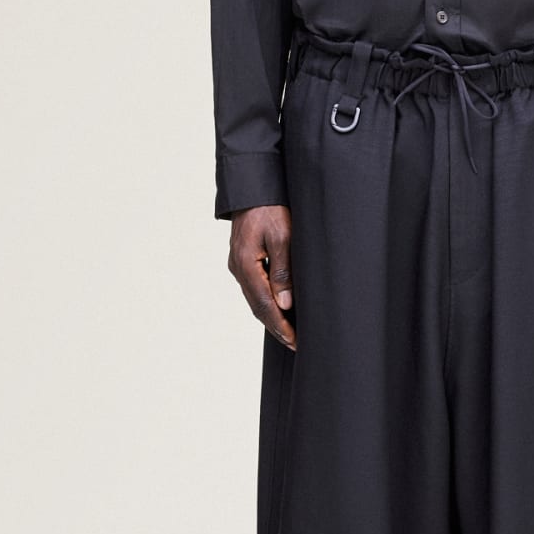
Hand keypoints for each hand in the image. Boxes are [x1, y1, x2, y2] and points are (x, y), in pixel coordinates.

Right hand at [228, 204, 296, 348]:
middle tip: (295, 344)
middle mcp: (238, 268)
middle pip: (257, 307)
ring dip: (271, 318)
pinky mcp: (242, 261)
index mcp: (246, 264)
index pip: (265, 305)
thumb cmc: (270, 208)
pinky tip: (278, 309)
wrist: (253, 188)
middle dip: (277, 328)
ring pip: (254, 300)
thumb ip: (283, 270)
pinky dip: (266, 303)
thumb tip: (284, 304)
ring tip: (289, 333)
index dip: (281, 326)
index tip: (295, 341)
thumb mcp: (282, 236)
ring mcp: (238, 265)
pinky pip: (254, 289)